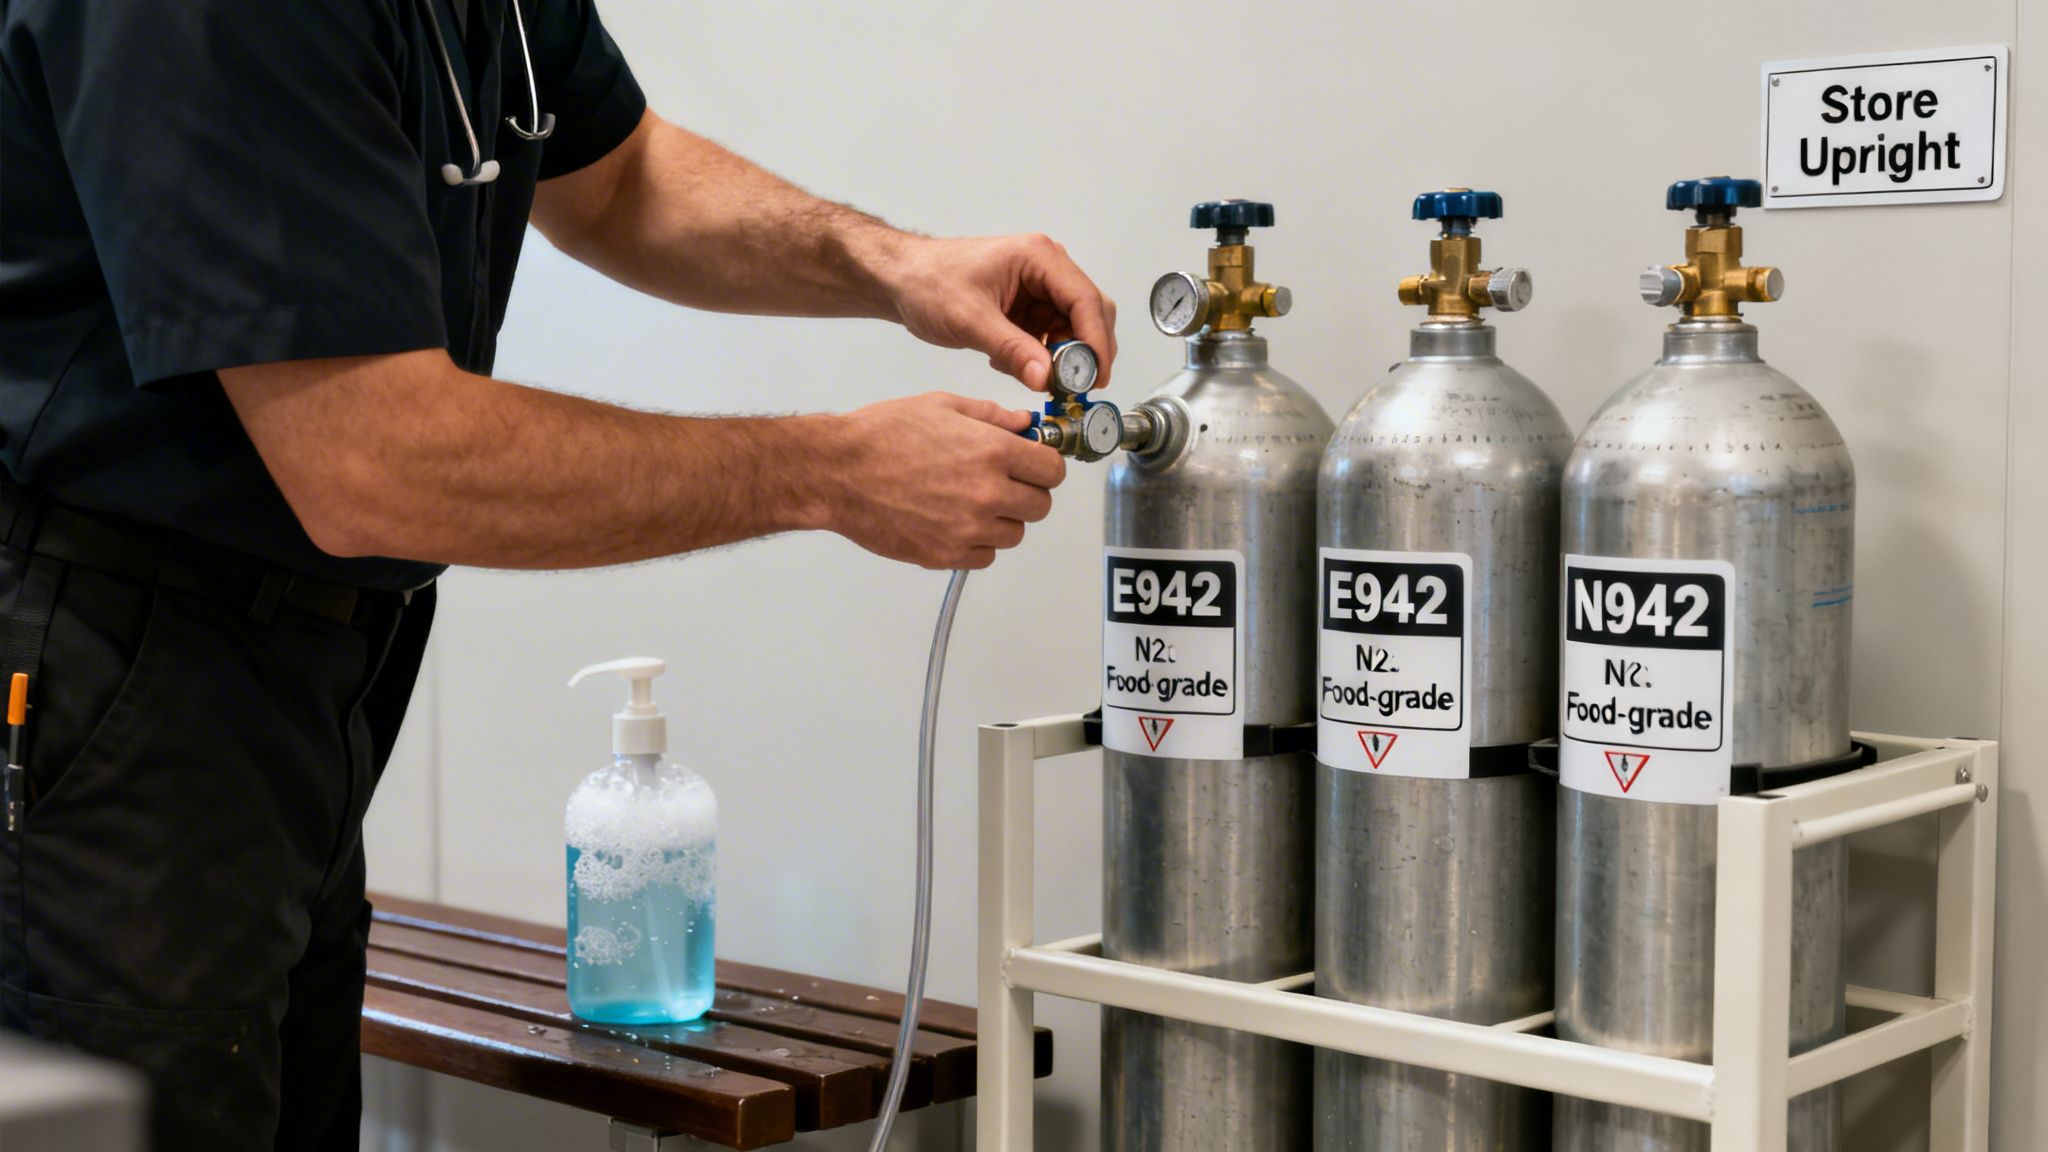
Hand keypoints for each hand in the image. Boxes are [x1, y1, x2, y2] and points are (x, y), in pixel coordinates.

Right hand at [821, 393, 1065, 568]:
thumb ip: (991, 416)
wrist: (837, 472)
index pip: (1053, 470)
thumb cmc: (881, 435)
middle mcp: (987, 494)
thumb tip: (1023, 424)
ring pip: (1014, 534)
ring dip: (1002, 520)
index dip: (1044, 465)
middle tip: (1002, 482)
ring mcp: (968, 529)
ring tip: (969, 501)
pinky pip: (985, 557)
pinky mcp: (946, 555)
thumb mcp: (941, 406)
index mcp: (993, 452)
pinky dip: (977, 544)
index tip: (1032, 465)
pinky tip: (954, 522)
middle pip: (1040, 506)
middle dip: (1026, 492)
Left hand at [879, 234, 1118, 392]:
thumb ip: (1012, 350)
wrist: (901, 279)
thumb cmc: (928, 282)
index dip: (1097, 342)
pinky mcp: (1028, 307)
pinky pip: (1050, 337)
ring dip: (1061, 358)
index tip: (1096, 377)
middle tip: (1074, 388)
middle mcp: (1046, 268)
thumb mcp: (970, 320)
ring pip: (1073, 329)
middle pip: (1089, 313)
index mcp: (1038, 257)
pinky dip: (1041, 357)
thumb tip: (1045, 378)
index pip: (1086, 300)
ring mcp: (1039, 288)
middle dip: (1085, 353)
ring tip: (1034, 377)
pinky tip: (1013, 364)